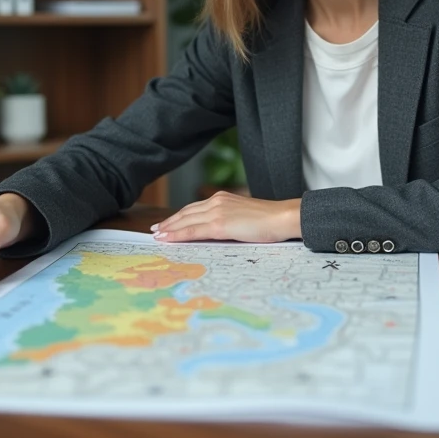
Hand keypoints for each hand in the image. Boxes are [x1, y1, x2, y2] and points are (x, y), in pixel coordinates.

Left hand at [151, 192, 301, 243]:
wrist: (282, 218)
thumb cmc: (270, 221)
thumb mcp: (245, 218)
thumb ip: (230, 221)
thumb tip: (219, 232)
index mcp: (223, 199)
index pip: (195, 208)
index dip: (179, 216)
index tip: (168, 223)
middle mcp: (217, 201)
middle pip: (186, 213)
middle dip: (169, 222)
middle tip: (156, 230)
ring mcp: (217, 211)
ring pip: (186, 221)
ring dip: (169, 228)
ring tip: (157, 235)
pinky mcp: (219, 224)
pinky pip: (193, 230)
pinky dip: (177, 234)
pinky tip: (167, 238)